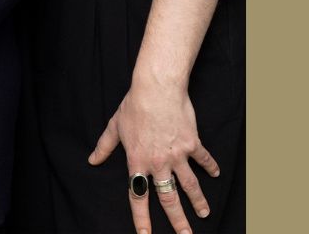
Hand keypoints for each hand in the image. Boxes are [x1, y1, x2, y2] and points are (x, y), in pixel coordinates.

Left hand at [89, 79, 219, 233]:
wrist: (157, 88)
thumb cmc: (134, 105)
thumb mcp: (115, 126)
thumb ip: (104, 147)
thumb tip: (92, 160)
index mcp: (137, 161)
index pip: (138, 196)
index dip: (141, 218)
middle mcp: (158, 163)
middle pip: (168, 198)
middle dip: (178, 220)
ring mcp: (177, 155)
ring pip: (190, 185)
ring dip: (198, 201)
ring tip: (204, 214)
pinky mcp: (193, 144)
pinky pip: (204, 160)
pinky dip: (211, 167)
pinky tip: (216, 175)